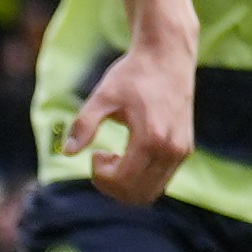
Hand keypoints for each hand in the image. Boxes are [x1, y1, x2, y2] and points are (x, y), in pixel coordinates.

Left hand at [69, 39, 196, 204]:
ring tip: (115, 156)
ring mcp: (181, 152)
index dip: (101, 176)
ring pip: (150, 193)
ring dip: (126, 184)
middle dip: (111, 185)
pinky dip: (139, 178)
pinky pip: (160, 181)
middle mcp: (171, 150)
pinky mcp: (184, 150)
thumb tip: (67, 152)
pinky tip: (128, 154)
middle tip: (101, 157)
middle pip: (137, 194)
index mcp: (152, 138)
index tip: (95, 153)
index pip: (124, 182)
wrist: (167, 57)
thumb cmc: (133, 75)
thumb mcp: (103, 96)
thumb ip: (84, 124)